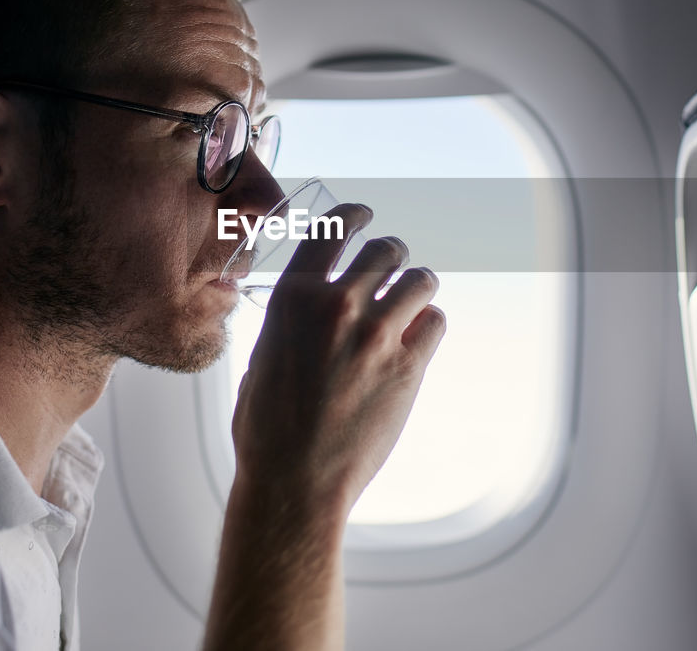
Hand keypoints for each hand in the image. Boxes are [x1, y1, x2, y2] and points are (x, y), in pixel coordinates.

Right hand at [230, 202, 446, 516]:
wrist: (295, 482)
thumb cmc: (266, 431)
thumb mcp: (260, 360)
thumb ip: (287, 327)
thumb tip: (302, 315)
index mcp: (292, 299)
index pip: (331, 231)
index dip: (353, 216)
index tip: (363, 215)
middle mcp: (336, 306)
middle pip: (384, 251)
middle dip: (392, 253)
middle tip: (395, 262)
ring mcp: (376, 335)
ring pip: (420, 280)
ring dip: (419, 284)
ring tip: (416, 295)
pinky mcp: (409, 366)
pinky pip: (436, 322)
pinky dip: (430, 325)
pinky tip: (420, 336)